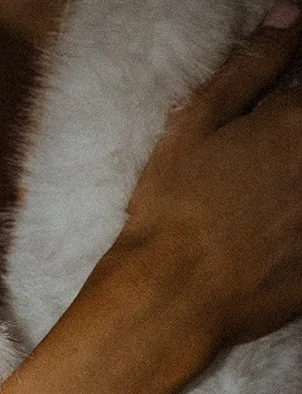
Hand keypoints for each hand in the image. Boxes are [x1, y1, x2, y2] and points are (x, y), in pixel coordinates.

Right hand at [117, 3, 301, 352]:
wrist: (170, 300)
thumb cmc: (174, 210)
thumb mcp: (198, 123)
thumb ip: (254, 63)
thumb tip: (293, 13)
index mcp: (298, 121)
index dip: (287, 114)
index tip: (265, 135)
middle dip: (289, 154)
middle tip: (254, 183)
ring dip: (292, 192)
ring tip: (263, 209)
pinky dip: (297, 234)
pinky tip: (274, 240)